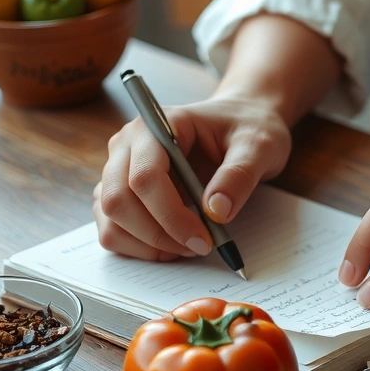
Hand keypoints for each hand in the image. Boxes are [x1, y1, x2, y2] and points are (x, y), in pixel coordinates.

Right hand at [93, 95, 290, 260]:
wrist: (242, 123)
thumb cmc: (247, 128)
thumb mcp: (258, 146)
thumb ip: (239, 175)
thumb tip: (216, 212)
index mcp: (156, 126)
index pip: (145, 176)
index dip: (171, 216)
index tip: (204, 239)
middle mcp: (127, 146)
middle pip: (117, 201)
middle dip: (158, 234)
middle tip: (200, 246)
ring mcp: (119, 171)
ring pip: (110, 220)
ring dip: (147, 244)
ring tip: (190, 245)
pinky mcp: (123, 194)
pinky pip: (113, 230)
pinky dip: (140, 247)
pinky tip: (174, 244)